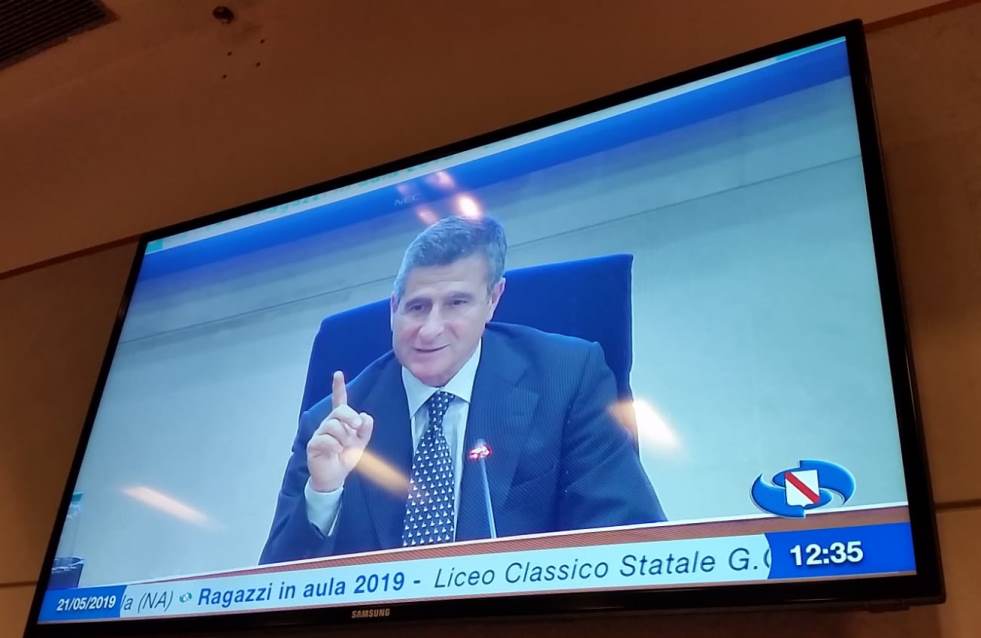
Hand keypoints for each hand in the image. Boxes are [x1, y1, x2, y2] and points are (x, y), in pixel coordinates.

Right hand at [306, 371, 374, 492]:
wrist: (335, 477)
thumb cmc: (346, 457)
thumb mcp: (361, 443)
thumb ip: (365, 429)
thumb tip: (365, 416)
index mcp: (340, 421)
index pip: (339, 401)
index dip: (338, 387)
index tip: (338, 374)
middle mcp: (329, 424)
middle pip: (339, 411)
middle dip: (350, 417)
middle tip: (356, 427)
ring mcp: (320, 433)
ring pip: (333, 425)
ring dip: (344, 436)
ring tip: (344, 447)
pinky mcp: (314, 444)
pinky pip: (325, 439)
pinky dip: (334, 445)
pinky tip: (337, 451)